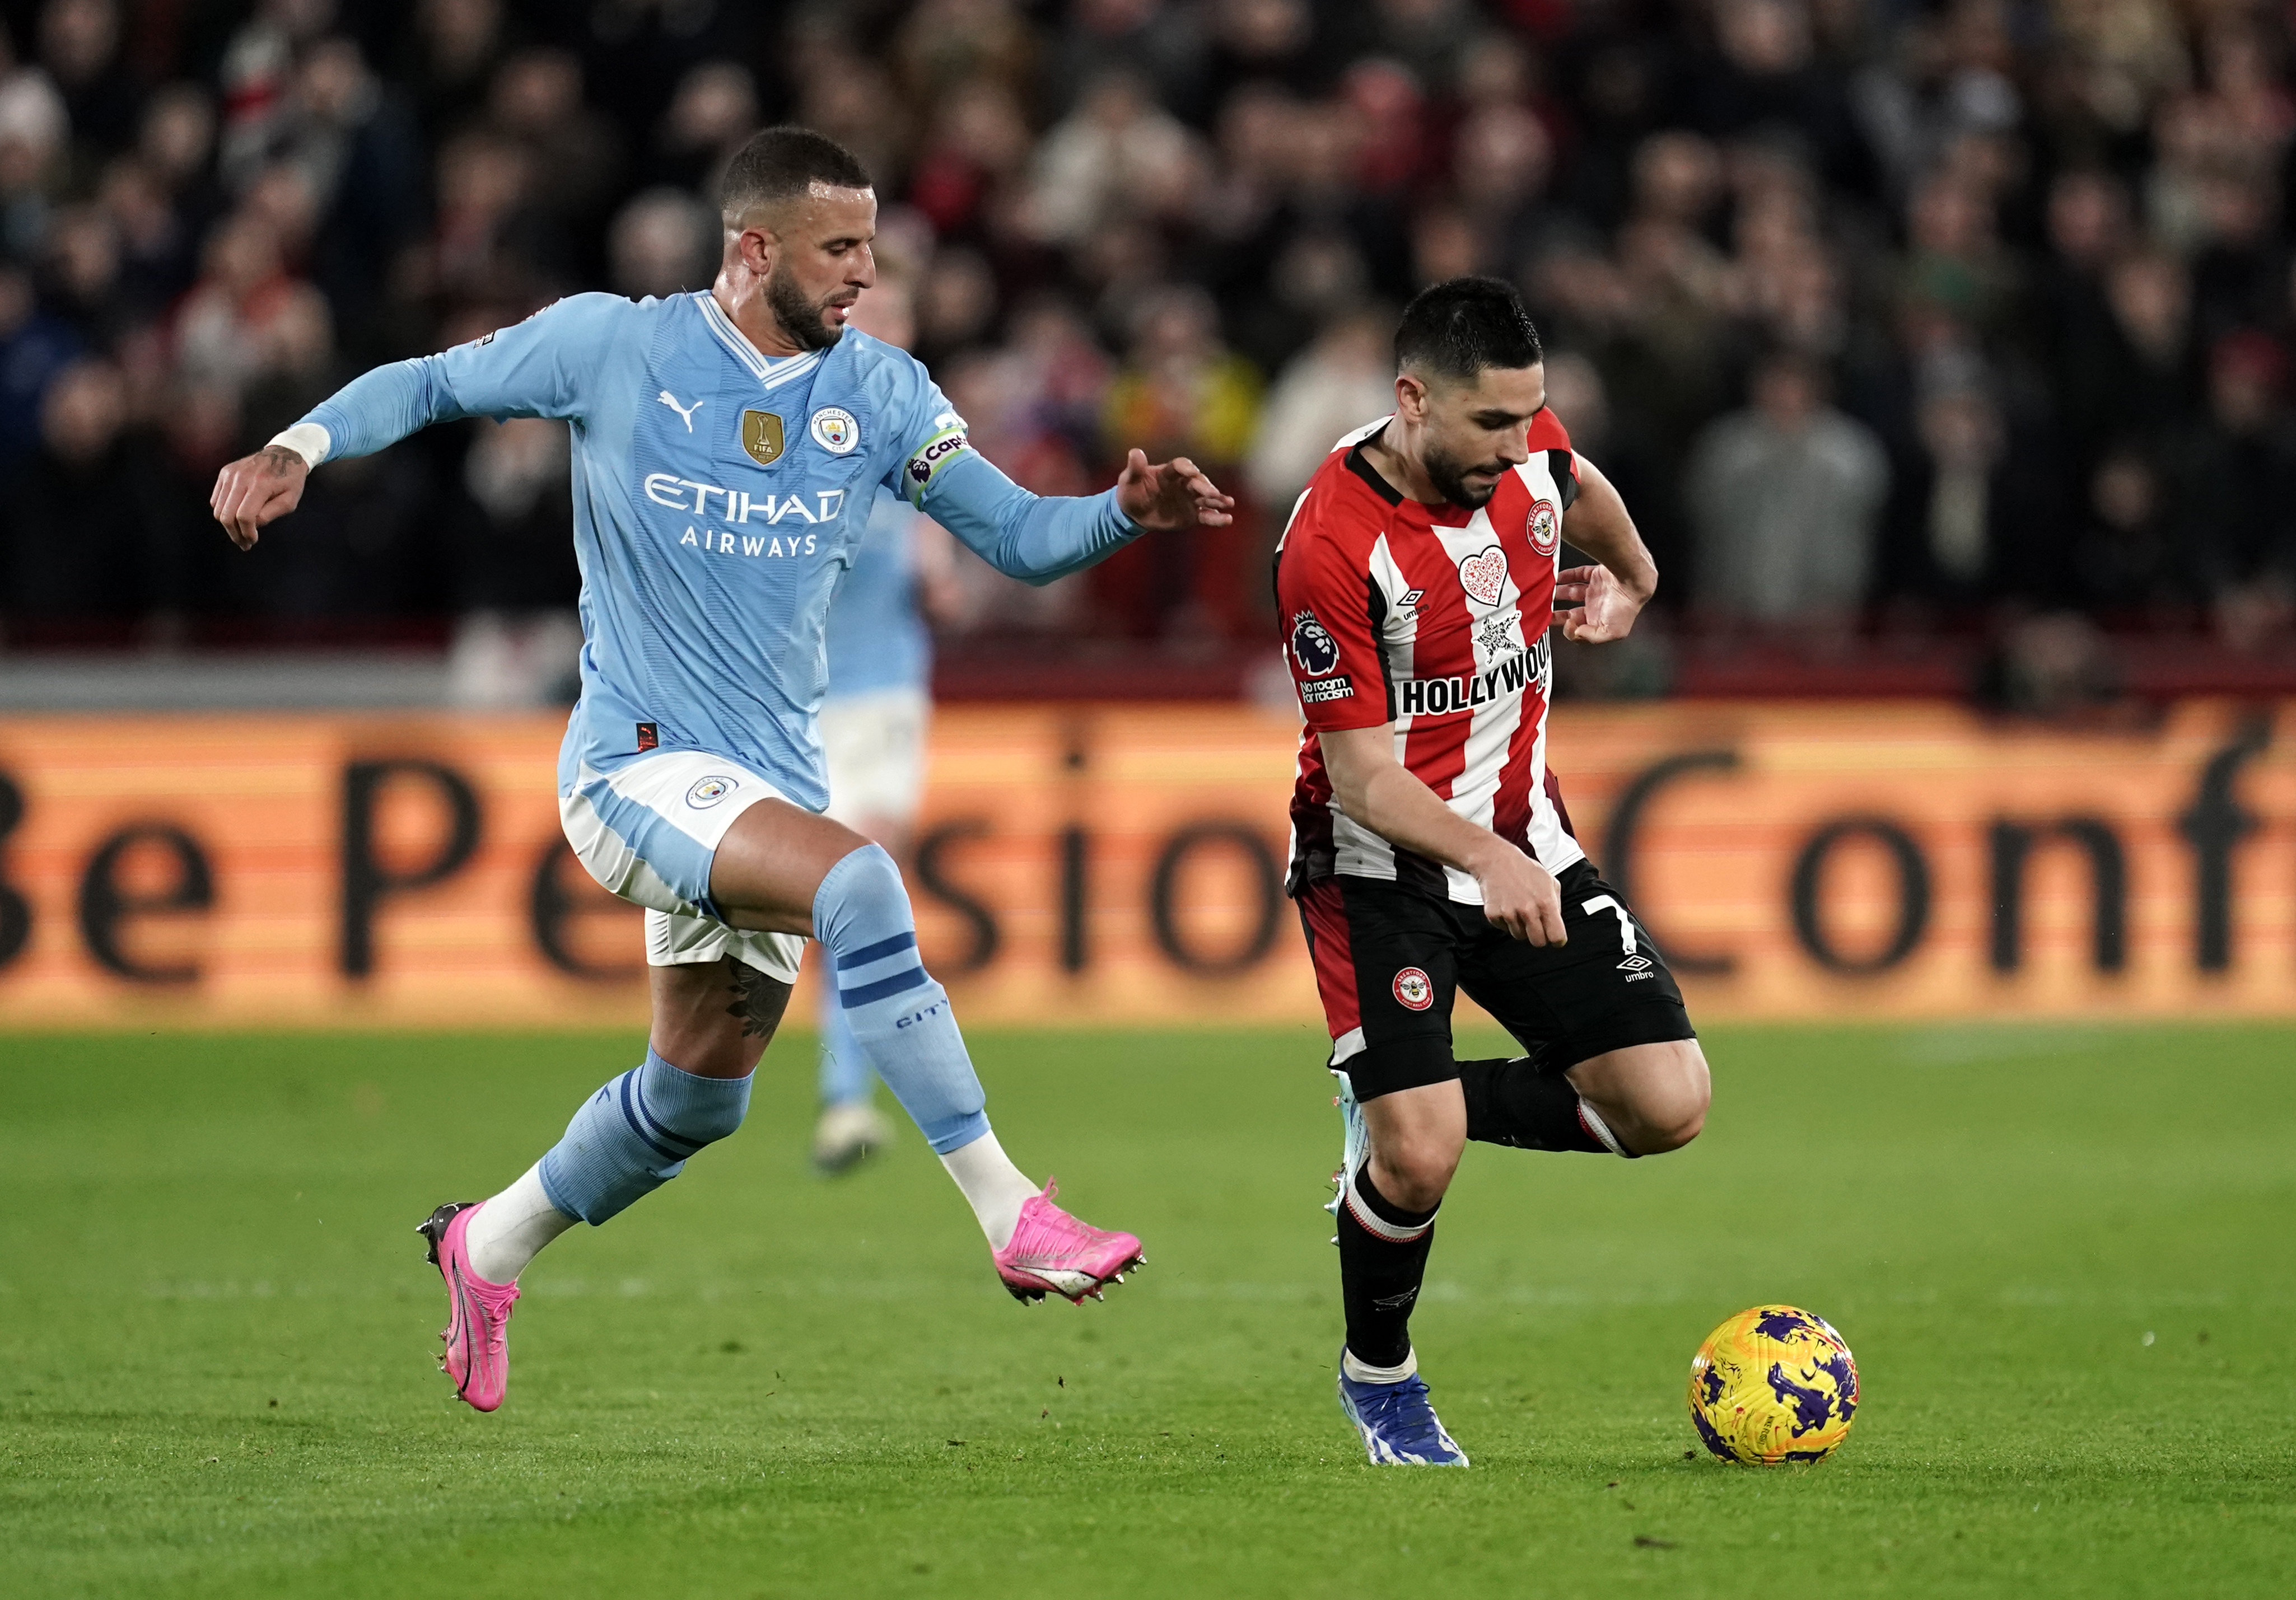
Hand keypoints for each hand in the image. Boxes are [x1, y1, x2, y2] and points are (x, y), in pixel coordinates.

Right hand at [210, 445, 309, 549]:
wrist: (284, 454)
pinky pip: (216, 499)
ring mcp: (230, 473)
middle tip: (244, 543)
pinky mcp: (225, 472)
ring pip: (218, 509)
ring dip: (228, 525)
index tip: (252, 541)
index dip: (246, 533)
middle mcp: (241, 477)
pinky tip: (237, 515)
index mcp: (260, 484)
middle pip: (226, 515)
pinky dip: (223, 511)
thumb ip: (270, 514)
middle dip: (234, 533)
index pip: (244, 516)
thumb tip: (251, 525)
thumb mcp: (290, 500)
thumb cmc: (290, 480)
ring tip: (241, 531)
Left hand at [1114, 448, 1235, 531]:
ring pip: (1206, 498)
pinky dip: (1217, 518)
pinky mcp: (1192, 515)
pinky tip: (1227, 520)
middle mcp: (1183, 484)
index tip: (1191, 471)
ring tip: (1228, 503)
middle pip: (1197, 482)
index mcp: (1168, 473)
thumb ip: (1135, 468)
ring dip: (1218, 500)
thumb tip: (1135, 452)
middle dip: (1205, 487)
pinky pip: (1206, 516)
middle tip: (1212, 493)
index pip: (1180, 467)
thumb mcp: (1128, 480)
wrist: (1134, 513)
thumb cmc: (1131, 492)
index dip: (1186, 468)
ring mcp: (1189, 499)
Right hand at [1469, 843, 1565, 945]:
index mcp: (1545, 902)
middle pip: (1538, 942)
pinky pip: (1504, 929)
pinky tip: (1507, 905)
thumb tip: (1555, 924)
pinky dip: (1506, 921)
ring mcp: (1509, 913)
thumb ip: (1556, 904)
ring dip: (1521, 927)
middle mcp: (1528, 910)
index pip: (1556, 936)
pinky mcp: (1493, 914)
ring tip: (1519, 909)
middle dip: (1539, 937)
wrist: (1496, 860)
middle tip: (1536, 927)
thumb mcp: (1550, 881)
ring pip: (1520, 936)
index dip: (1557, 940)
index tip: (1555, 939)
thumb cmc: (1525, 870)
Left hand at [1554, 563, 1645, 643]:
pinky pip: (1578, 574)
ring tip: (1547, 593)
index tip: (1565, 623)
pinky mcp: (1597, 574)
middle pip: (1571, 612)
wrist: (1632, 581)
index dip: (1568, 628)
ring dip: (1559, 593)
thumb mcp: (1611, 632)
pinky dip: (1566, 576)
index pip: (1578, 629)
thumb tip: (1577, 633)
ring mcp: (1597, 590)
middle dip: (1556, 613)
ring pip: (1572, 592)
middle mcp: (1598, 607)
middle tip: (1543, 611)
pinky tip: (1557, 578)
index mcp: (1600, 621)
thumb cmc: (1625, 607)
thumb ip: (1592, 637)